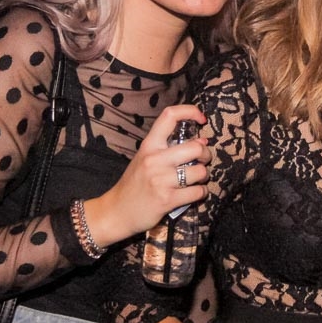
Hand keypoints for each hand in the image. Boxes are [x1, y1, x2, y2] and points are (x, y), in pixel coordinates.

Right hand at [88, 104, 210, 241]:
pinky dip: (201, 193)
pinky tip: (194, 193)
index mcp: (149, 145)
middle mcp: (154, 159)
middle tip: (202, 161)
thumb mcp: (145, 159)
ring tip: (196, 179)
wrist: (116, 211)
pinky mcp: (167, 200)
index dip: (190, 111)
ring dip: (204, 176)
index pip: (170, 115)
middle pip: (195, 147)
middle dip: (206, 154)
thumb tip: (202, 140)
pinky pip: (197, 192)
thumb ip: (169, 148)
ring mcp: (161, 180)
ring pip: (200, 171)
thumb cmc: (134, 184)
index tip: (201, 119)